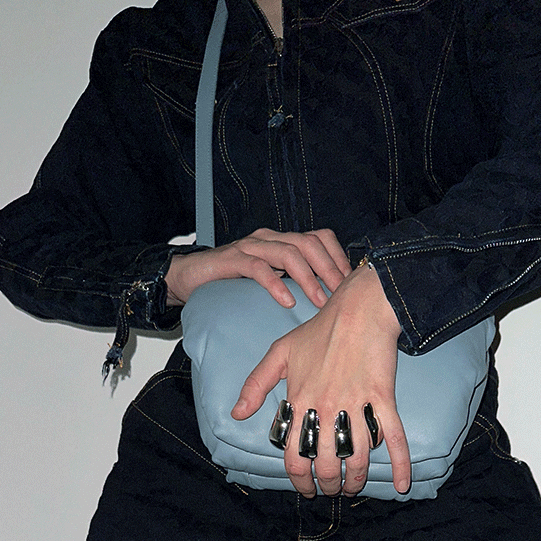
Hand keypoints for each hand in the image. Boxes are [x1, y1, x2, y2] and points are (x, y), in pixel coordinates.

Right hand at [164, 227, 350, 307]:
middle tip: (341, 293)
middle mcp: (269, 239)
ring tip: (320, 301)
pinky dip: (275, 284)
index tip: (351, 283)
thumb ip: (293, 281)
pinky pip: (258, 268)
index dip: (338, 258)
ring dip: (308, 278)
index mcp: (282, 241)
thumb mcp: (270, 279)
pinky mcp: (232, 259)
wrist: (189, 277)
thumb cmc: (232, 281)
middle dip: (329, 268)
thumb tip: (327, 299)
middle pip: (309, 243)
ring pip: (288, 253)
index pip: (319, 238)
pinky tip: (286, 301)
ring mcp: (251, 247)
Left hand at [232, 259, 410, 497]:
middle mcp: (326, 408)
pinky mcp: (382, 398)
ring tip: (353, 487)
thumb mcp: (279, 353)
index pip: (295, 455)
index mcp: (300, 402)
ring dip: (356, 479)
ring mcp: (356, 404)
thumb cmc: (319, 329)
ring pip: (358, 457)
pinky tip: (402, 484)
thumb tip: (237, 414)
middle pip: (327, 463)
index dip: (299, 479)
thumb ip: (255, 385)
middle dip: (328, 484)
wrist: (358, 309)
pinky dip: (400, 463)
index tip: (305, 488)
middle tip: (331, 489)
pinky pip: (393, 436)